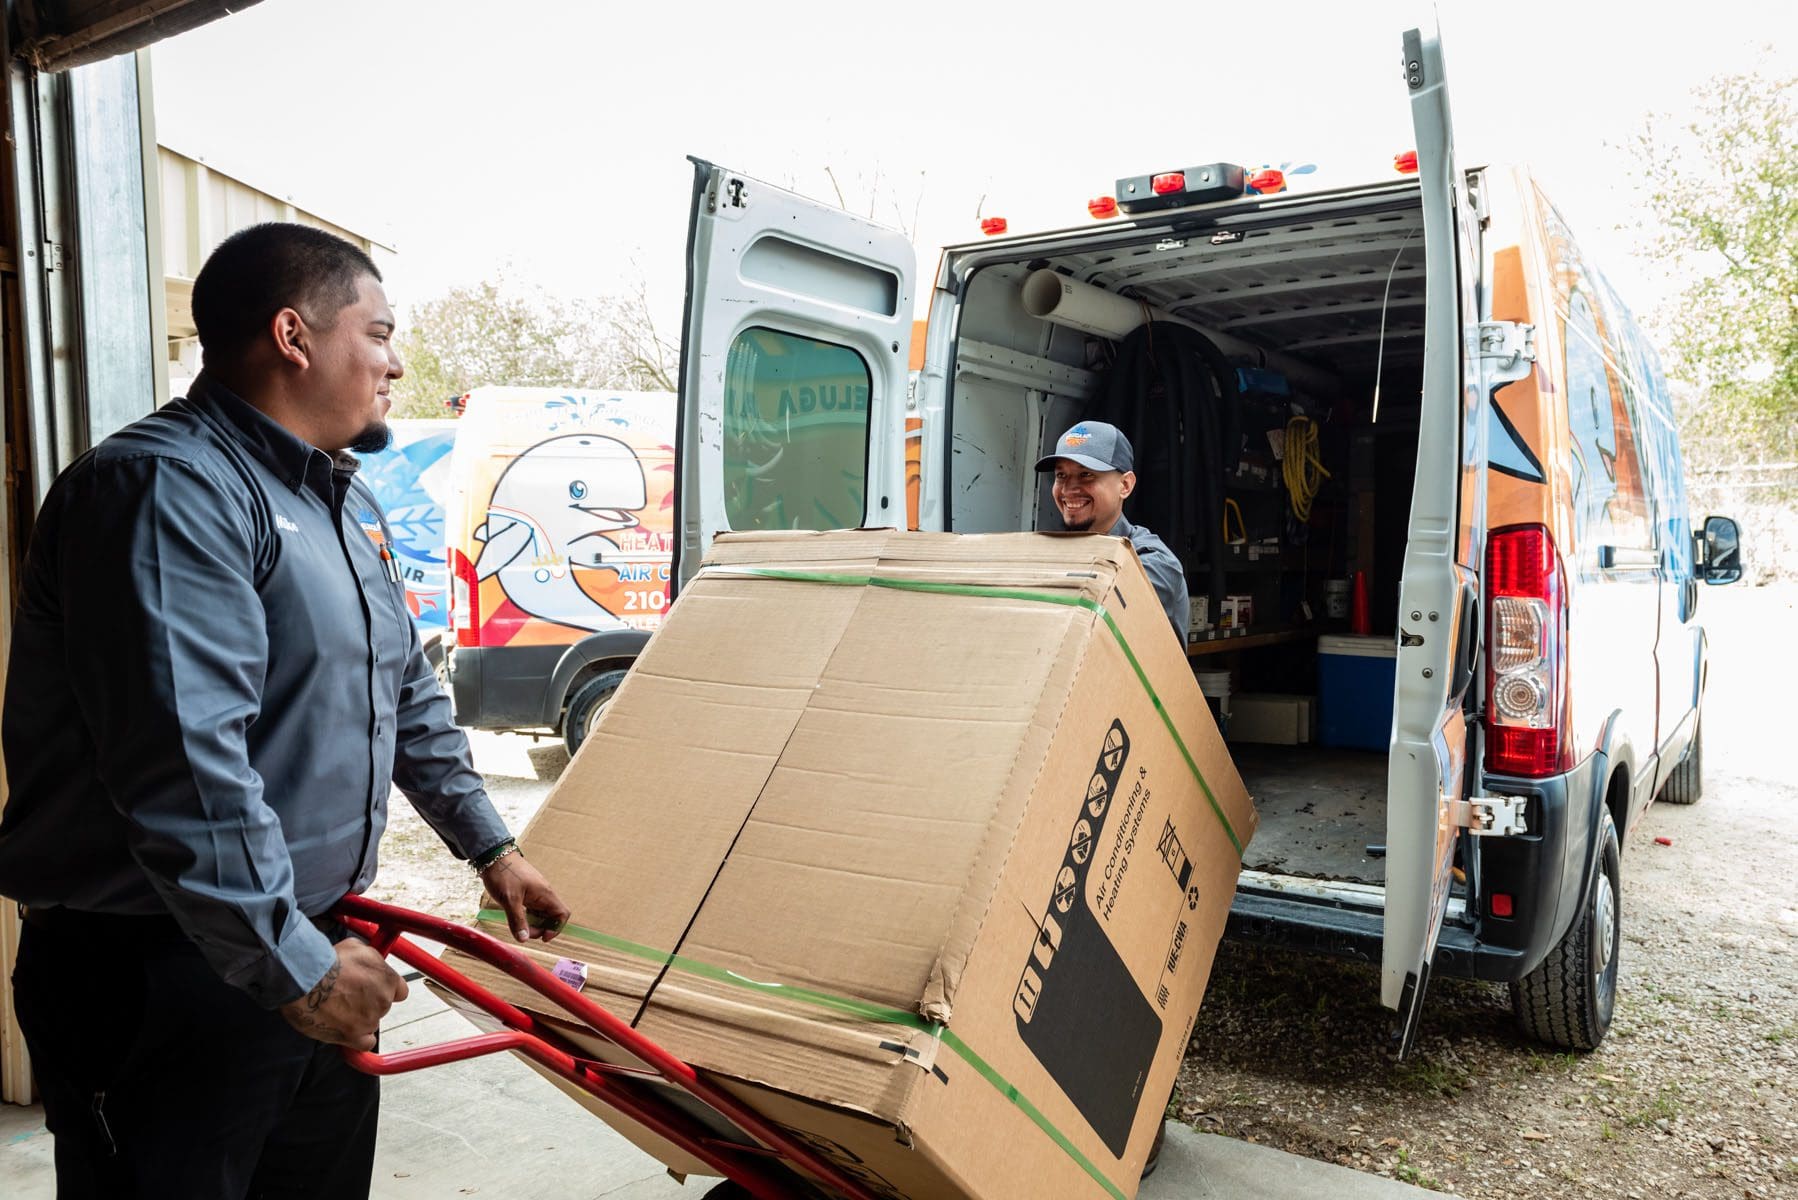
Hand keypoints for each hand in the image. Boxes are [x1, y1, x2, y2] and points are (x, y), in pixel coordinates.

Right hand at [279, 939, 408, 1048]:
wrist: (308, 980)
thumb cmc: (330, 962)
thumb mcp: (358, 948)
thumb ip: (371, 959)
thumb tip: (370, 962)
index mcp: (389, 980)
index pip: (400, 991)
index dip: (386, 989)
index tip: (376, 988)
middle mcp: (383, 1001)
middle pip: (382, 1006)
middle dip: (368, 1001)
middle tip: (348, 994)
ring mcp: (369, 1020)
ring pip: (370, 1023)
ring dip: (359, 1018)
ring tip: (338, 1008)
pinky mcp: (353, 1036)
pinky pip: (364, 1044)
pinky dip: (358, 1039)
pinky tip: (348, 1030)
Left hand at [482, 852, 570, 942]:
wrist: (493, 856)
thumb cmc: (504, 874)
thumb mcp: (509, 899)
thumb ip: (517, 920)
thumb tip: (524, 939)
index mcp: (545, 894)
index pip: (562, 914)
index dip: (556, 928)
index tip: (542, 937)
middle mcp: (543, 894)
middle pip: (552, 916)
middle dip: (541, 928)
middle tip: (523, 932)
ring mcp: (535, 892)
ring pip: (541, 913)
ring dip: (533, 923)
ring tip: (518, 926)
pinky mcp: (526, 892)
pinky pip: (533, 908)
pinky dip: (527, 916)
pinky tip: (515, 917)